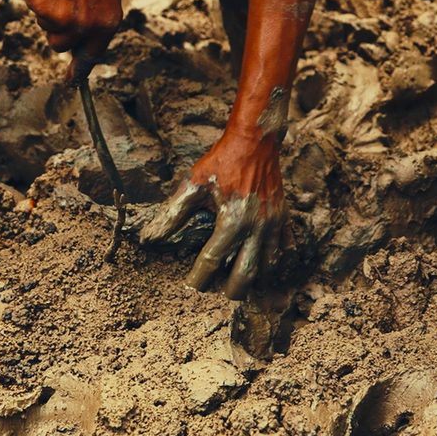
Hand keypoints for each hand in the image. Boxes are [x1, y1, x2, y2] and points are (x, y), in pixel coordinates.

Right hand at [25, 0, 122, 72]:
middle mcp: (86, 26)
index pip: (92, 54)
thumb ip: (97, 16)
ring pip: (48, 29)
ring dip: (49, 13)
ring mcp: (62, 18)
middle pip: (62, 45)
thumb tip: (84, 36)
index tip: (72, 83)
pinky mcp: (41, 7)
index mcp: (108, 22)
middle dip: (59, 29)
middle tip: (64, 1)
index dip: (79, 71)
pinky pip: (35, 11)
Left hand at [140, 130, 286, 297]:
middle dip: (233, 290)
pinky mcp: (284, 218)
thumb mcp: (193, 186)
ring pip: (269, 265)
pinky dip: (277, 262)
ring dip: (255, 279)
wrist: (255, 142)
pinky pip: (286, 248)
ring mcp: (273, 224)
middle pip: (247, 273)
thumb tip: (150, 238)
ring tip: (241, 284)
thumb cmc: (221, 162)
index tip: (190, 287)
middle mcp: (257, 226)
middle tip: (221, 293)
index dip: (199, 278)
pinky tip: (266, 266)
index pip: (213, 260)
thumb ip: (172, 215)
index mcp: (233, 220)